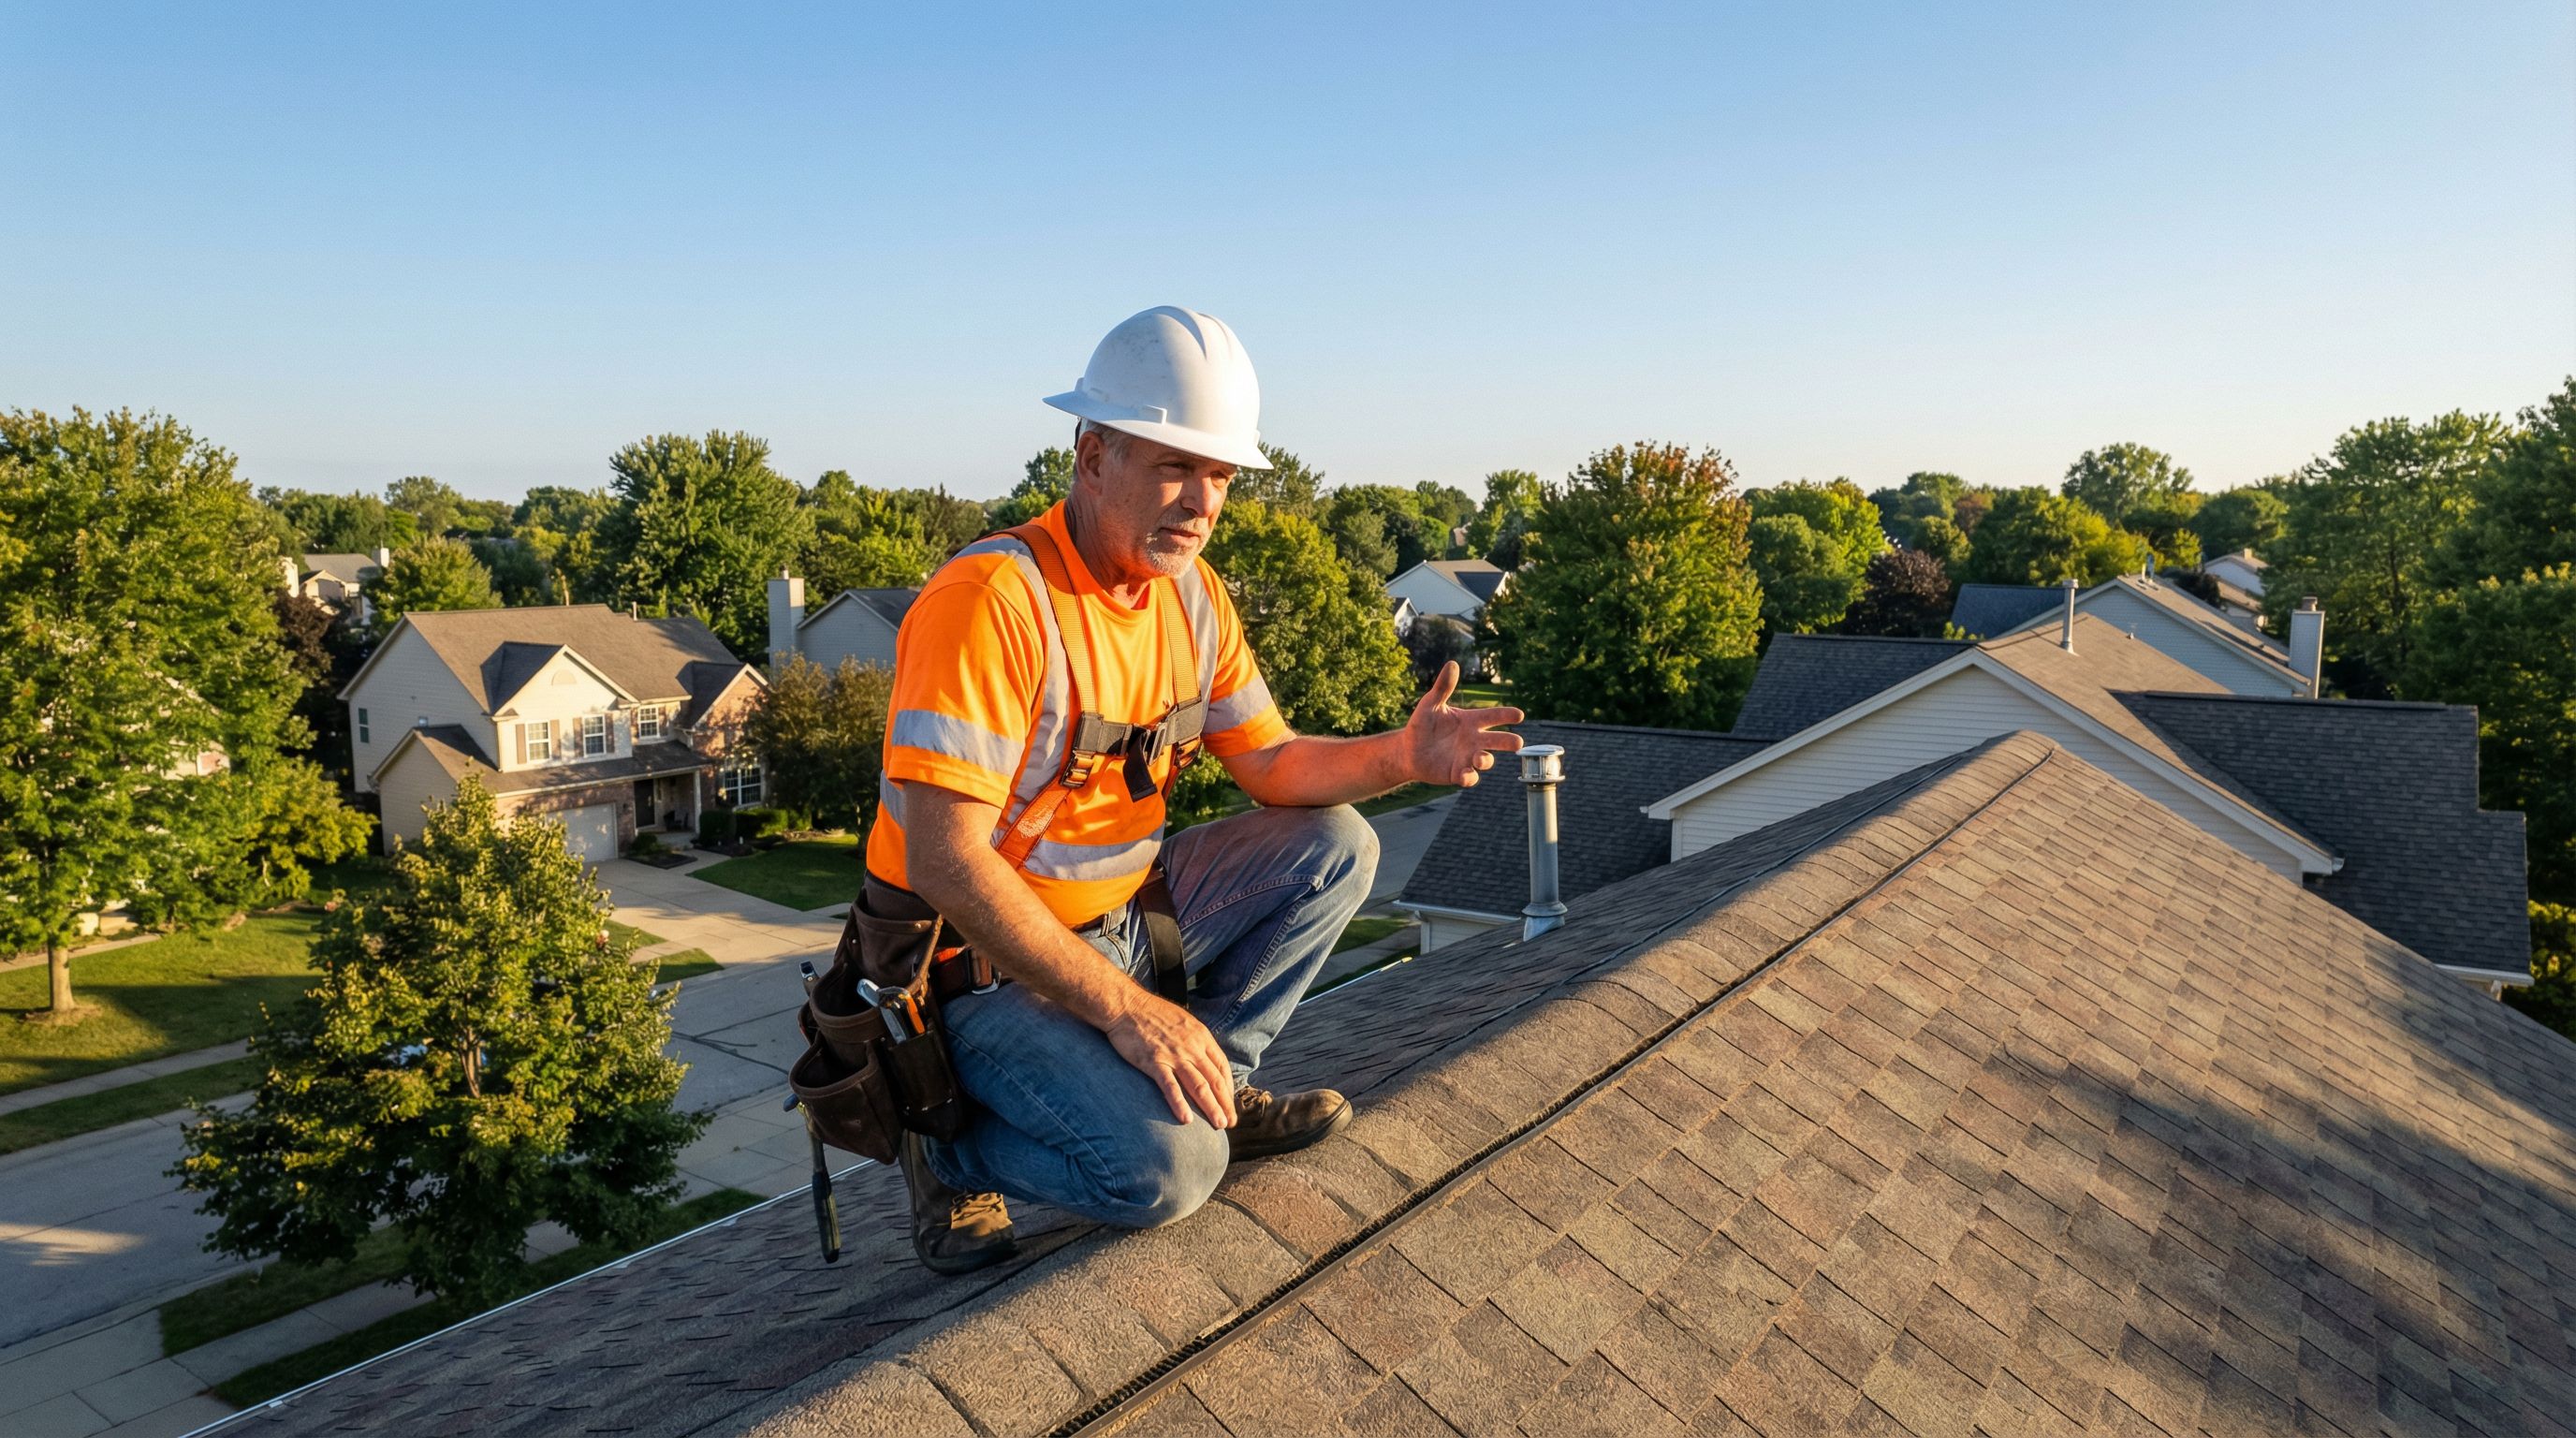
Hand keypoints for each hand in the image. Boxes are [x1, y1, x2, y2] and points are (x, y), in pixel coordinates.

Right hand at [1103, 993, 1238, 1128]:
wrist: (1126, 1005)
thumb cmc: (1152, 1013)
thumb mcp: (1183, 1021)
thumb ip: (1194, 1039)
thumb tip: (1201, 1056)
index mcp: (1201, 1036)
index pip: (1221, 1066)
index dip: (1228, 1088)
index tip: (1229, 1103)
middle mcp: (1192, 1047)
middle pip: (1214, 1080)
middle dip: (1225, 1103)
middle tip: (1230, 1122)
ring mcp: (1174, 1055)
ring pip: (1198, 1086)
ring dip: (1211, 1107)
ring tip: (1219, 1125)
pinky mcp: (1154, 1062)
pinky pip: (1170, 1086)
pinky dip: (1179, 1103)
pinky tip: (1186, 1120)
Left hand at [1404, 661, 1525, 787]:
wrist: (1407, 750)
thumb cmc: (1422, 725)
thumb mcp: (1430, 704)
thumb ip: (1443, 687)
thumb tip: (1452, 664)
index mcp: (1470, 721)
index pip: (1493, 716)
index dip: (1506, 715)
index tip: (1519, 715)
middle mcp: (1473, 740)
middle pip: (1497, 740)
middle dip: (1509, 742)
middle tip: (1517, 742)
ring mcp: (1467, 758)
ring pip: (1486, 760)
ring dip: (1486, 759)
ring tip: (1480, 757)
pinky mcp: (1457, 773)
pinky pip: (1469, 777)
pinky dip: (1470, 776)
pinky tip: (1465, 773)